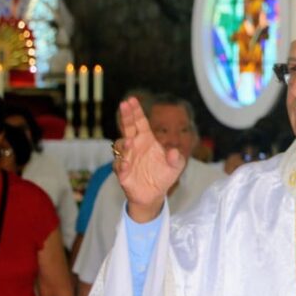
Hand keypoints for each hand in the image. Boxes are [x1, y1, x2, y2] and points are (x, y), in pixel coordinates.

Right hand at [114, 98, 185, 222]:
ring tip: (129, 142)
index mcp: (147, 140)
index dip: (136, 111)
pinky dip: (121, 165)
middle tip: (124, 105)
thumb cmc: (164, 175)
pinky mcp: (122, 172)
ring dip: (124, 143)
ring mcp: (127, 158)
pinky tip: (126, 165)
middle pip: (128, 128)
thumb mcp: (176, 167)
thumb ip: (177, 159)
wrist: (154, 195)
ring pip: (120, 146)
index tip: (131, 100)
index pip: (140, 122)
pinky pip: (119, 166)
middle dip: (126, 116)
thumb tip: (174, 152)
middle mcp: (135, 145)